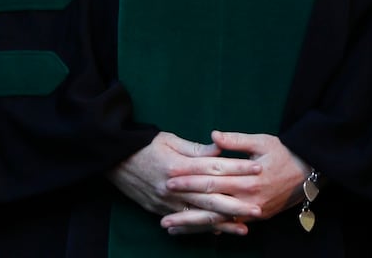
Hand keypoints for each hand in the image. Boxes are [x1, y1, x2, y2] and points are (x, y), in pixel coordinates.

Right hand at [107, 132, 260, 235]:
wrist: (113, 159)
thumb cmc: (143, 145)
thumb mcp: (168, 139)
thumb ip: (196, 148)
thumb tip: (220, 149)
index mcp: (179, 165)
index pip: (215, 167)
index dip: (238, 168)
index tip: (258, 168)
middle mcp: (174, 187)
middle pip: (211, 197)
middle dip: (237, 204)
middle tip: (258, 208)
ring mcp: (166, 202)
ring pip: (199, 215)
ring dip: (223, 223)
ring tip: (244, 227)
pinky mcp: (160, 210)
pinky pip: (185, 222)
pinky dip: (202, 228)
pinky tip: (218, 232)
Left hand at [163, 131, 310, 222]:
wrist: (308, 172)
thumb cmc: (283, 153)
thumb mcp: (262, 141)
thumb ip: (236, 141)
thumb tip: (213, 135)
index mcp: (246, 178)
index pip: (211, 179)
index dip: (189, 179)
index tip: (170, 178)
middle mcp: (247, 198)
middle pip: (210, 204)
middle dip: (184, 206)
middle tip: (162, 207)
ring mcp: (251, 211)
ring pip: (217, 221)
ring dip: (192, 225)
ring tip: (169, 227)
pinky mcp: (255, 217)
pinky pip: (229, 225)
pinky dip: (210, 229)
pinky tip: (192, 231)